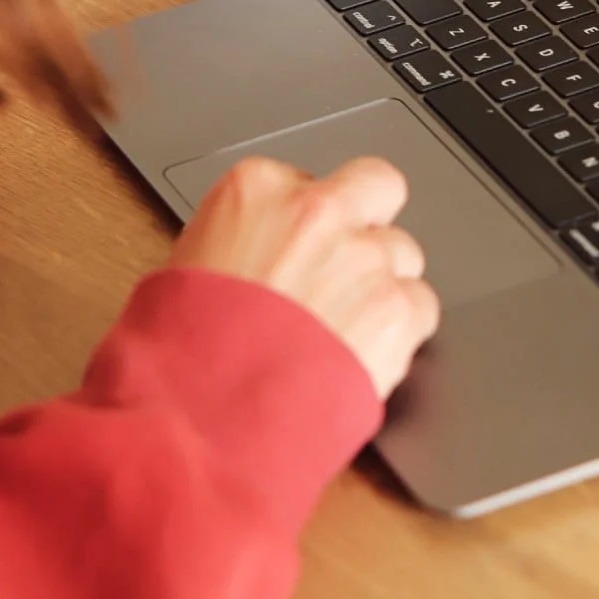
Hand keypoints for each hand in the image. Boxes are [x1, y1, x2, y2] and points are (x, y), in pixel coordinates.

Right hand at [169, 156, 437, 399]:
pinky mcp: (397, 309)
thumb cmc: (176, 354)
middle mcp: (318, 211)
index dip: (307, 222)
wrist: (198, 418)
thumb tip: (264, 254)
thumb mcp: (186, 268)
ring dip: (382, 284)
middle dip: (369, 219)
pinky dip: (401, 332)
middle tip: (349, 262)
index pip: (308, 180)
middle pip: (378, 185)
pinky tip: (362, 355)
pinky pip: (422, 306)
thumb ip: (241, 241)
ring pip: (404, 252)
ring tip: (342, 330)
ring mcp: (363, 258)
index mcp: (257, 190)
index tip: (298, 250)